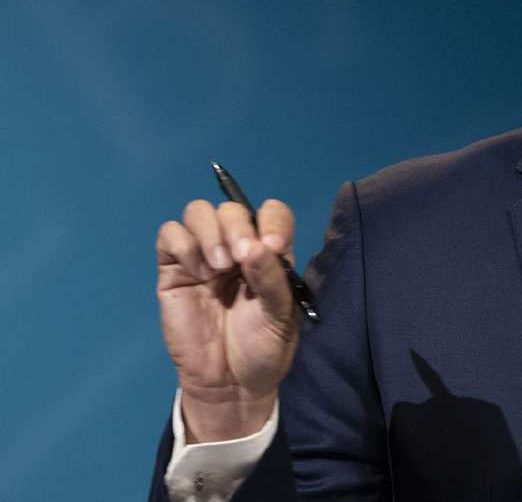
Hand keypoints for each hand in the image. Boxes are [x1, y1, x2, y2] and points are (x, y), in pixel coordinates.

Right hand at [156, 199, 299, 442]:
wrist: (229, 383)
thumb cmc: (262, 348)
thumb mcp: (280, 316)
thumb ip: (271, 279)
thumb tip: (257, 245)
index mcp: (268, 253)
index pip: (271, 213)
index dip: (271, 220)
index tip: (273, 245)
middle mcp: (236, 247)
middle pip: (231, 209)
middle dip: (237, 227)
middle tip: (240, 258)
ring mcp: (203, 256)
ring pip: (199, 212)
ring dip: (210, 232)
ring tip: (218, 267)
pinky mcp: (173, 270)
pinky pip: (170, 234)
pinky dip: (183, 244)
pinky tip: (198, 273)